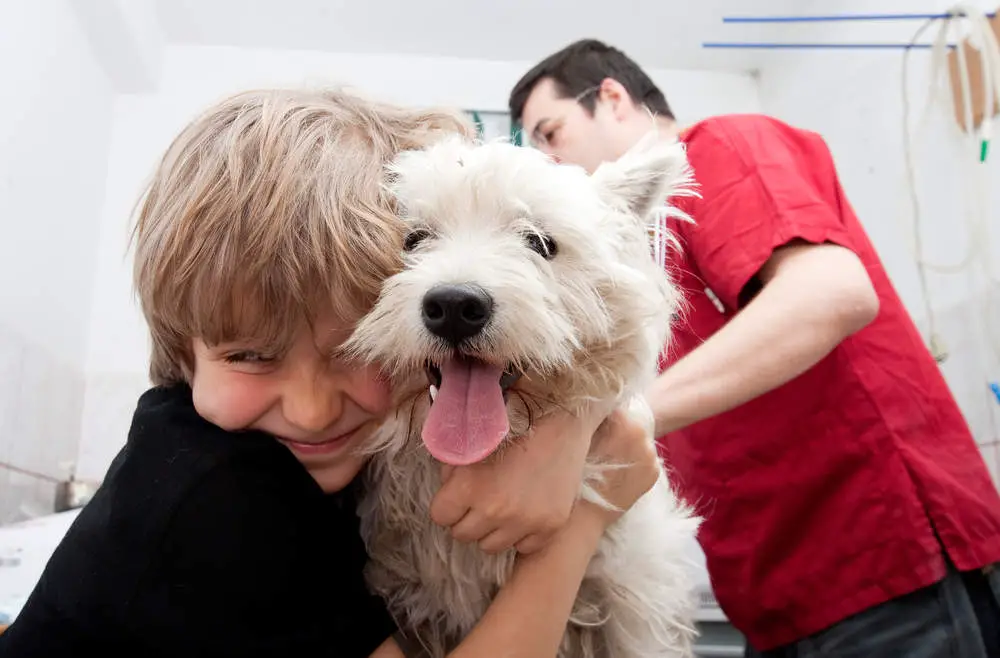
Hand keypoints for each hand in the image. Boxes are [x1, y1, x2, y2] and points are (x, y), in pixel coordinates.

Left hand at [428, 401, 612, 554]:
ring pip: (490, 546)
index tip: (459, 495)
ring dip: (492, 529)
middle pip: (462, 535)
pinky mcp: (549, 526)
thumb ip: (450, 468)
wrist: (561, 423)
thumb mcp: (472, 441)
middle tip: (481, 499)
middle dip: (467, 518)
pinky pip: (523, 547)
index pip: (440, 516)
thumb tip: (445, 487)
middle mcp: (495, 510)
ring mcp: (525, 521)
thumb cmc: (514, 428)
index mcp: (469, 486)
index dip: (448, 504)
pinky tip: (525, 511)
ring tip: (503, 505)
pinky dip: (521, 534)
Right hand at [581, 406, 660, 527]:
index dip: (598, 408)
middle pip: (628, 417)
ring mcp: (651, 455)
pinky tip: (617, 469)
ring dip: (625, 441)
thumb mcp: (575, 437)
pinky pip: (644, 456)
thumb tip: (591, 404)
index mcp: (622, 421)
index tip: (589, 416)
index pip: (611, 401)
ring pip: (637, 437)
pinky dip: (633, 459)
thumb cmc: (571, 476)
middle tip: (598, 437)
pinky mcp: (655, 472)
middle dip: (614, 424)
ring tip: (607, 455)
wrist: (582, 517)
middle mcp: (642, 435)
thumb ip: (589, 417)